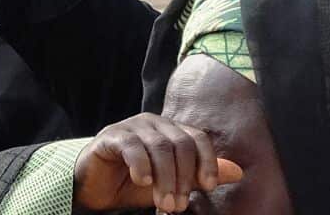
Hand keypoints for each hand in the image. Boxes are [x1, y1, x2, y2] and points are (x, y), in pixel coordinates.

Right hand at [74, 114, 240, 212]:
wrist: (92, 189)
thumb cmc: (131, 186)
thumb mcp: (169, 185)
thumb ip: (198, 177)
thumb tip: (237, 172)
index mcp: (171, 131)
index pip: (197, 139)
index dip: (207, 161)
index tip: (208, 187)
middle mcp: (155, 124)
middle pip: (180, 144)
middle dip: (183, 178)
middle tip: (179, 206)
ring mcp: (133, 126)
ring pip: (159, 146)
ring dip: (164, 178)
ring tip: (164, 203)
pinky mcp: (112, 135)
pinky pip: (131, 146)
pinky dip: (141, 165)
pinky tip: (142, 182)